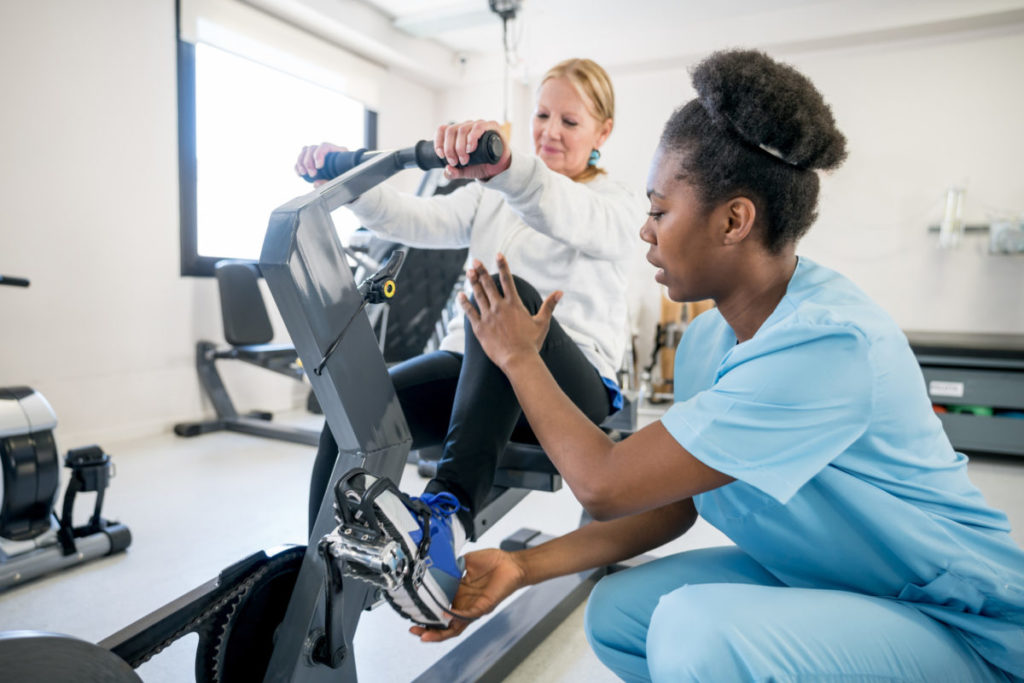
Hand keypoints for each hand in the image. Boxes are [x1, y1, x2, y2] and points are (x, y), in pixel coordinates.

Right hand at [295, 142, 346, 186]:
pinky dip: (298, 166)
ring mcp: (317, 153)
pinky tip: (300, 174)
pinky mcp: (311, 160)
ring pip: (304, 152)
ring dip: (301, 163)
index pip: (324, 146)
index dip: (319, 154)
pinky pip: (300, 159)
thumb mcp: (341, 180)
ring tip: (303, 174)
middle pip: (312, 148)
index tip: (319, 167)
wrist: (350, 180)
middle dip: (309, 162)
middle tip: (312, 175)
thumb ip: (329, 182)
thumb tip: (315, 183)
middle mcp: (326, 150)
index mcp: (337, 151)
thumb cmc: (346, 178)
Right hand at [410, 548, 527, 641]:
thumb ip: (450, 566)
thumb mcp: (465, 562)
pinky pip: (468, 616)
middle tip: (414, 631)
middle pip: (444, 625)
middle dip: (428, 630)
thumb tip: (436, 563)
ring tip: (425, 634)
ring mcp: (473, 608)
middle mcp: (464, 604)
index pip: (440, 609)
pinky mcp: (484, 607)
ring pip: (454, 627)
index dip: (427, 614)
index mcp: (458, 594)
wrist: (512, 563)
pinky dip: (456, 617)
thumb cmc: (493, 563)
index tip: (412, 614)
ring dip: (439, 632)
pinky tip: (446, 617)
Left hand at [435, 120, 510, 180]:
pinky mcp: (491, 126)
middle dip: (450, 148)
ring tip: (464, 160)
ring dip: (460, 147)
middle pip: (451, 130)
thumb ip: (454, 172)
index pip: (443, 129)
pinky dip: (472, 138)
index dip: (438, 141)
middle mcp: (467, 126)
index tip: (440, 155)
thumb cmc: (481, 165)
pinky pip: (478, 127)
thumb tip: (447, 170)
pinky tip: (470, 149)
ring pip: (462, 129)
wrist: (499, 168)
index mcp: (458, 133)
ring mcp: (478, 125)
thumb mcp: (465, 171)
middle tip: (455, 162)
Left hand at [459, 254, 561, 372]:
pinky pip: (469, 312)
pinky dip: (464, 302)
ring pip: (478, 295)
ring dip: (473, 282)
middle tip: (475, 261)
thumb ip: (549, 305)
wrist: (518, 359)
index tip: (498, 254)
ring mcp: (488, 316)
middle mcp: (499, 307)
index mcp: (514, 304)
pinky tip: (460, 294)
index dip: (502, 265)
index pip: (507, 279)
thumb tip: (560, 292)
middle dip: (481, 271)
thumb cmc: (531, 343)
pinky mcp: (479, 327)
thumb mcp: (542, 322)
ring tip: (469, 272)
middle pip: (488, 284)